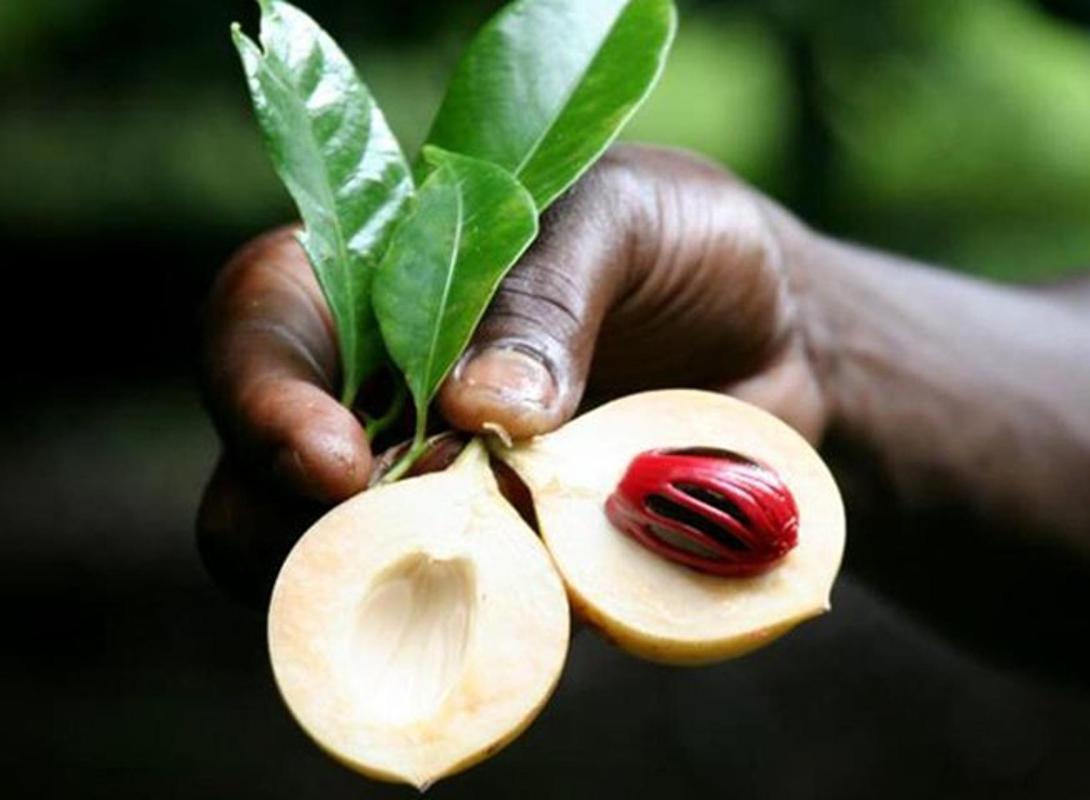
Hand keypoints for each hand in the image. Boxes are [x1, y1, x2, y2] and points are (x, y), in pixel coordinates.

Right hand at [197, 144, 827, 603]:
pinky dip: (505, 616)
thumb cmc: (688, 243)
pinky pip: (479, 606)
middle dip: (299, 524)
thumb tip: (477, 410)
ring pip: (351, 564)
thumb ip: (546, 294)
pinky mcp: (519, 553)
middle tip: (406, 533)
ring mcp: (447, 484)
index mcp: (383, 276)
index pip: (263, 324)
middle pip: (265, 476)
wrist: (787, 333)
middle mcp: (389, 390)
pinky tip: (568, 586)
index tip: (337, 462)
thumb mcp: (625, 221)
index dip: (263, 395)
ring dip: (405, 580)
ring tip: (511, 555)